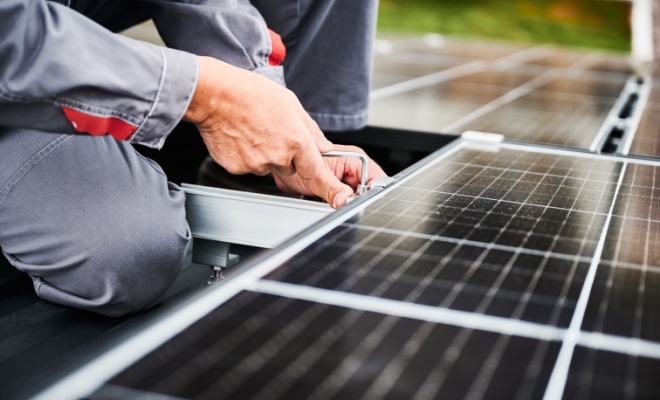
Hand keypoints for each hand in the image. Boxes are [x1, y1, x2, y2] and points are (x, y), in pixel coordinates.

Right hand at [184, 56, 331, 180]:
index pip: (316, 171)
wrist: (214, 95)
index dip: (324, 180)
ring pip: (268, 168)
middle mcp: (278, 155)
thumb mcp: (289, 102)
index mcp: (296, 139)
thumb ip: (309, 128)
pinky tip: (240, 137)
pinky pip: (248, 168)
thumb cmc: (249, 93)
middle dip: (285, 156)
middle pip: (290, 168)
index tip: (333, 191)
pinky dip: (245, 157)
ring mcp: (257, 164)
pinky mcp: (238, 169)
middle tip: (271, 133)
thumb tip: (322, 145)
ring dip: (264, 155)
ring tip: (252, 131)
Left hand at [273, 145, 386, 207]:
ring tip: (328, 200)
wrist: (284, 169)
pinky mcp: (339, 192)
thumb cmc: (297, 163)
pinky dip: (337, 208)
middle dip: (356, 202)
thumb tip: (345, 200)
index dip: (372, 192)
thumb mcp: (316, 178)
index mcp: (355, 160)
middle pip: (367, 192)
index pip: (376, 178)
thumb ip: (332, 189)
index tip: (361, 203)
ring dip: (345, 205)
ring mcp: (346, 182)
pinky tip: (326, 203)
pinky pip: (345, 204)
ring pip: (356, 201)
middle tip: (340, 203)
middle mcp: (353, 170)